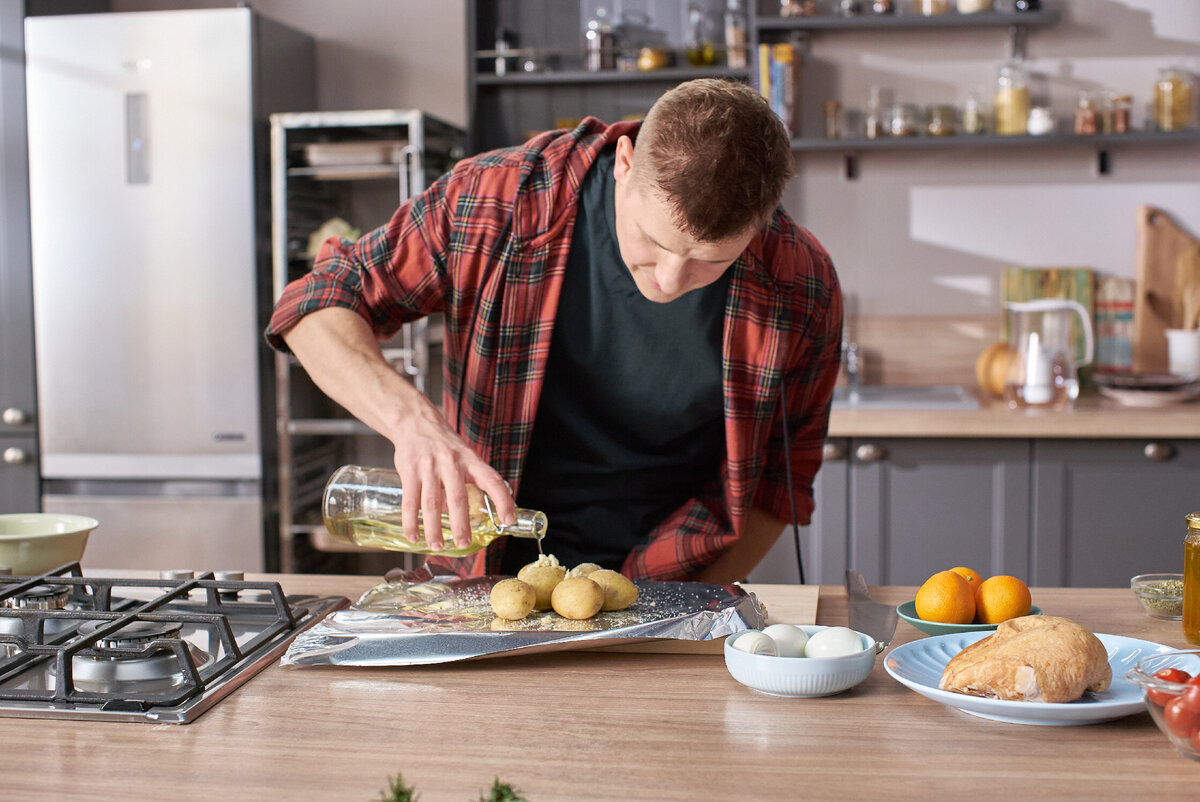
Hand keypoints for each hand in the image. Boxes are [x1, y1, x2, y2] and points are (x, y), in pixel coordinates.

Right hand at [388, 400, 514, 550]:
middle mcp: (451, 463)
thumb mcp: (464, 456)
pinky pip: (410, 501)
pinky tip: (414, 536)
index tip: (508, 520)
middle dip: (461, 524)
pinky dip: (411, 522)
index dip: (503, 500)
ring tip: (437, 546)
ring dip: (434, 529)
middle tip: (464, 543)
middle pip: (458, 498)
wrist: (415, 422)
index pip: (492, 480)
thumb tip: (479, 512)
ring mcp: (429, 467)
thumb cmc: (444, 445)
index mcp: (471, 460)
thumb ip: (471, 481)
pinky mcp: (409, 471)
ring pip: (431, 504)